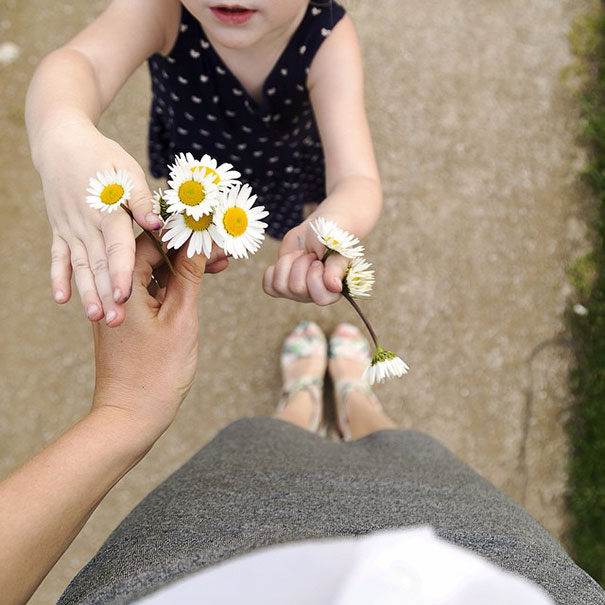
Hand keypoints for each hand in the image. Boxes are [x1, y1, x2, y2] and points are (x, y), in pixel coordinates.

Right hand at [36, 120, 160, 326]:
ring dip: (86, 292)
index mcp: (107, 211)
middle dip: (107, 294)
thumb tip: (157, 223)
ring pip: (80, 266)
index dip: (120, 272)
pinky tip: (61, 299)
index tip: (124, 296)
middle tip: (116, 323)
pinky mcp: (61, 230)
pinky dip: (58, 277)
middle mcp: (86, 224)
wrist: (61, 143)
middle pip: (99, 264)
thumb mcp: (127, 171)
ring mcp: (70, 229)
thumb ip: (141, 200)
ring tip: (95, 317)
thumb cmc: (103, 158)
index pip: (116, 247)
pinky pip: (59, 257)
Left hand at [91, 234, 213, 443]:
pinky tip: (200, 282)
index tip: (209, 226)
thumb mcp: (181, 318)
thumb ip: (189, 277)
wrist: (131, 416)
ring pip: (156, 271)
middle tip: (221, 247)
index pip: (149, 240)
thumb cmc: (155, 372)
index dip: (181, 231)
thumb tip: (199, 243)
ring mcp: (122, 304)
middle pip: (152, 253)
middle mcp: (116, 289)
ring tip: (220, 264)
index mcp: (121, 285)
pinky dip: (176, 285)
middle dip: (187, 247)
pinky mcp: (130, 318)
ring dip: (185, 266)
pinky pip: (154, 291)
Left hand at [262, 221, 348, 305]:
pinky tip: (287, 260)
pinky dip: (273, 270)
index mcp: (333, 291)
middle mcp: (314, 296)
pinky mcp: (281, 285)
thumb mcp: (338, 248)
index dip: (314, 277)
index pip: (320, 298)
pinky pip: (268, 286)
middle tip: (309, 255)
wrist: (316, 228)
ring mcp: (296, 293)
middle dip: (300, 264)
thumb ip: (337, 267)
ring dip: (288, 262)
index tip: (318, 261)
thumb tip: (335, 287)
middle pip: (297, 288)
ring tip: (299, 255)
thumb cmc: (332, 236)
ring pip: (280, 286)